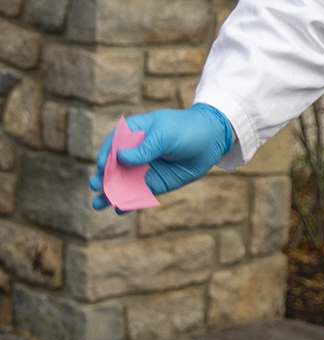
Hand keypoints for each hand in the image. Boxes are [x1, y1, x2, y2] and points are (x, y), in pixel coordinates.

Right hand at [90, 105, 234, 211]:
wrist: (212, 140)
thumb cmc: (187, 130)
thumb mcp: (166, 135)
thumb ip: (145, 148)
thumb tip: (120, 157)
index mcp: (132, 132)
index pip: (112, 145)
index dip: (106, 155)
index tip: (103, 165)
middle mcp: (133, 152)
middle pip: (113, 166)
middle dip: (103, 177)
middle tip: (96, 186)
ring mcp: (142, 169)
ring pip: (121, 183)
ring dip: (110, 194)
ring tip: (98, 204)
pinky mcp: (153, 183)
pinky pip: (137, 194)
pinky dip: (129, 202)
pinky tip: (120, 210)